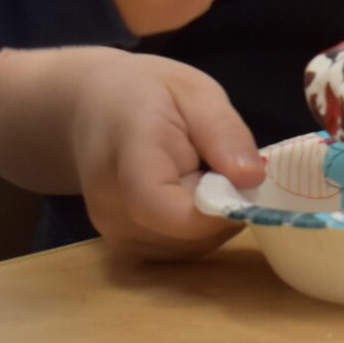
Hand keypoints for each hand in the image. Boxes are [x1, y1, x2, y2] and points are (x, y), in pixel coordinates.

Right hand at [69, 53, 264, 258]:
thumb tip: (252, 180)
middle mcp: (112, 206)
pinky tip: (192, 192)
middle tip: (224, 164)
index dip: (211, 209)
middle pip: (187, 233)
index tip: (246, 183)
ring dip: (216, 218)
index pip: (156, 204)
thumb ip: (224, 133)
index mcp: (128, 154)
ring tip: (204, 173)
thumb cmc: (146, 93)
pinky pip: (183, 250)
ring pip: (192, 247)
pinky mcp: (127, 247)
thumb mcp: (195, 92)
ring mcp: (116, 233)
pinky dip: (202, 227)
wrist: (91, 109)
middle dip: (226, 206)